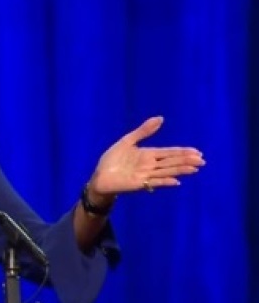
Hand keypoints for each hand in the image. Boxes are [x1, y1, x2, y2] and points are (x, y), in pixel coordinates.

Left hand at [87, 117, 204, 203]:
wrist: (99, 176)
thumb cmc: (112, 160)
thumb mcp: (127, 141)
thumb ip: (143, 131)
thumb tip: (161, 118)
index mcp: (148, 154)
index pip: (169, 152)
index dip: (182, 152)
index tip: (197, 151)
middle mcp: (150, 165)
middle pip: (171, 162)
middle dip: (186, 161)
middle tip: (202, 160)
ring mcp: (146, 175)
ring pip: (166, 171)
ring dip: (180, 170)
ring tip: (195, 169)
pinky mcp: (139, 184)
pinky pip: (154, 182)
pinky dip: (164, 182)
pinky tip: (176, 181)